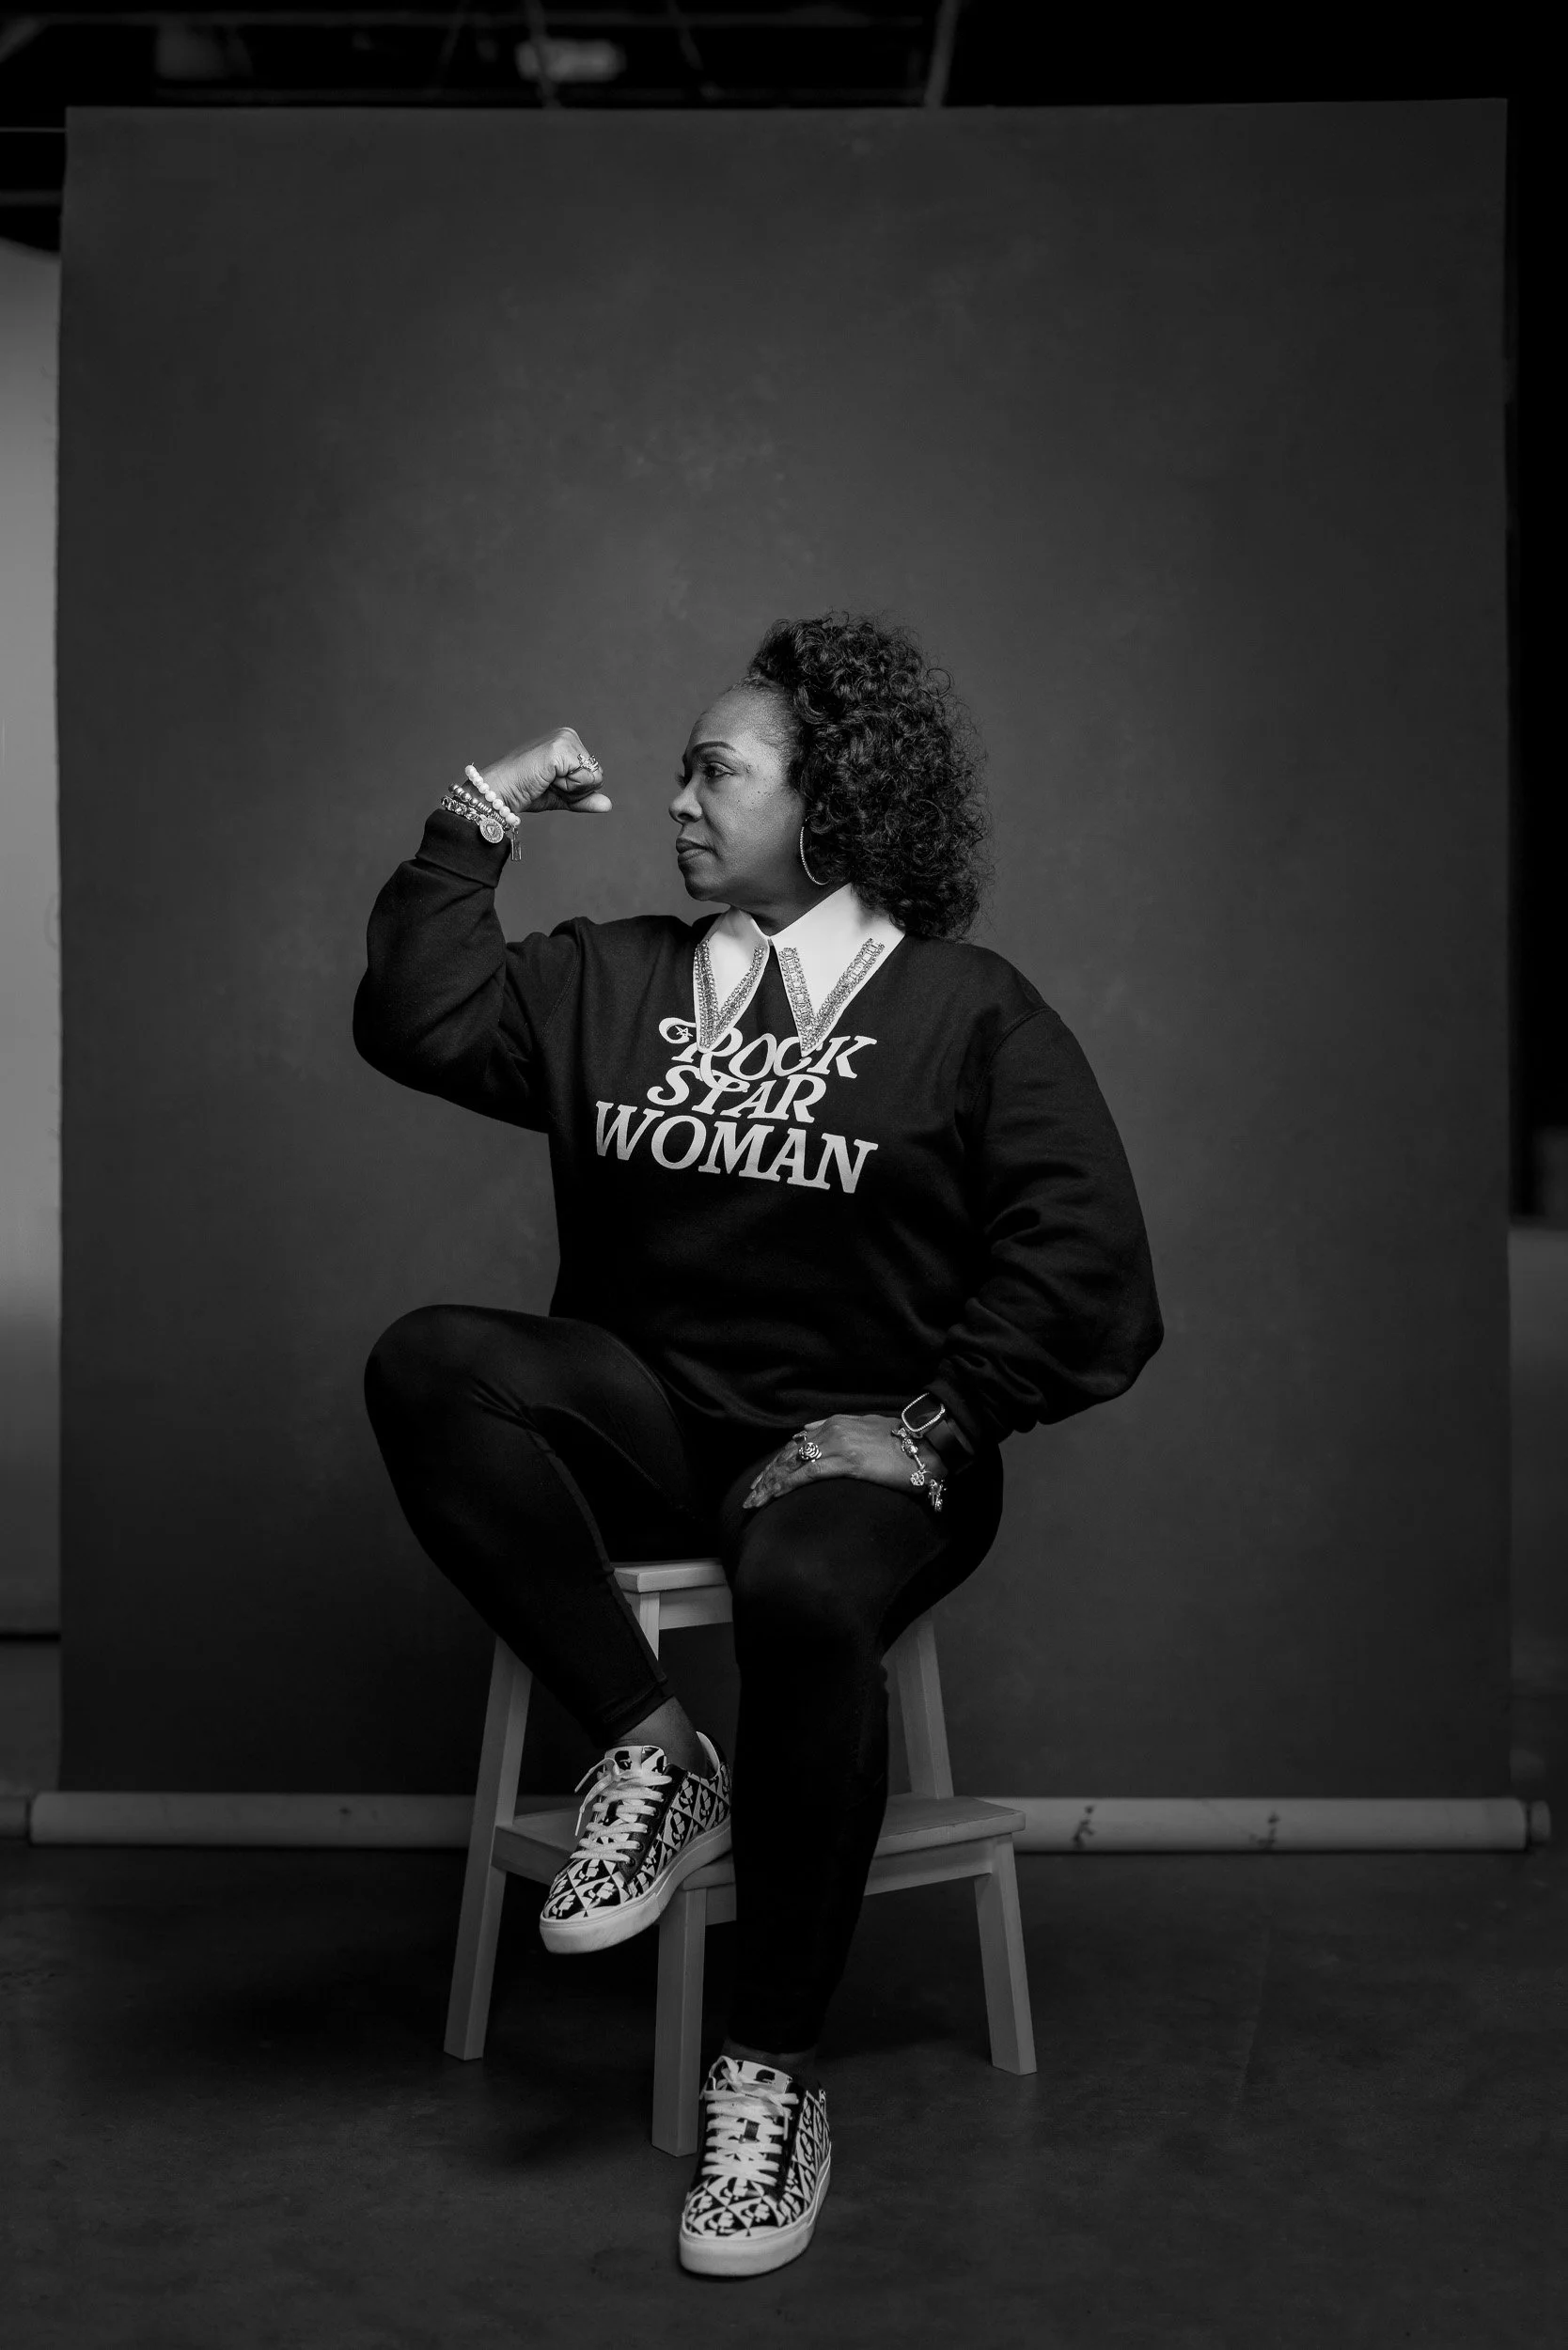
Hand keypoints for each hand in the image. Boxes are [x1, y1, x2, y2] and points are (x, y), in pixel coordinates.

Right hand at [475, 727, 611, 816]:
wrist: (502, 792)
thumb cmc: (526, 791)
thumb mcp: (563, 797)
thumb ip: (585, 798)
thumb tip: (608, 805)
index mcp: (570, 742)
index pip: (594, 774)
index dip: (577, 790)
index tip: (552, 784)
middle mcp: (569, 735)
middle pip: (597, 776)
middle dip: (576, 790)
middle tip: (548, 784)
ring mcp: (565, 739)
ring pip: (593, 778)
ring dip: (571, 789)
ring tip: (546, 781)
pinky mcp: (560, 749)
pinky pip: (583, 779)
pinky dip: (567, 787)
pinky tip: (546, 778)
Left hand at [742, 1413, 941, 1511]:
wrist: (928, 1444)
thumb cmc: (903, 1444)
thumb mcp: (868, 1430)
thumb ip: (843, 1432)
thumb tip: (818, 1437)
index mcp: (836, 1424)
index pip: (796, 1444)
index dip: (777, 1463)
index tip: (764, 1480)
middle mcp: (831, 1431)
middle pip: (788, 1454)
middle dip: (767, 1477)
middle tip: (751, 1497)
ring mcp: (838, 1445)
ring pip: (792, 1464)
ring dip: (770, 1484)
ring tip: (755, 1502)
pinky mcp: (846, 1461)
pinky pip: (807, 1474)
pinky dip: (786, 1485)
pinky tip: (774, 1496)